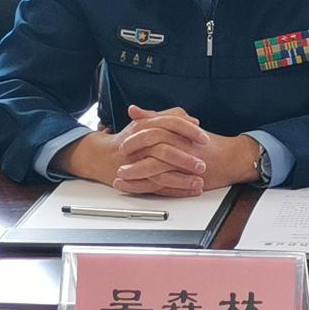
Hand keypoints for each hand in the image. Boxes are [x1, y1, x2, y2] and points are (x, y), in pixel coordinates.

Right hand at [53, 105, 210, 196]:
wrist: (104, 156)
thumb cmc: (131, 138)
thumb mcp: (149, 122)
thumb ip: (171, 117)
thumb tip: (193, 120)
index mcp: (145, 126)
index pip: (170, 124)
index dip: (189, 131)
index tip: (204, 138)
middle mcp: (139, 144)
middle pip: (164, 150)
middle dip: (185, 159)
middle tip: (203, 164)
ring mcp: (136, 164)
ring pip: (160, 172)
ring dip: (181, 179)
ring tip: (198, 182)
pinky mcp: (136, 181)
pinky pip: (156, 188)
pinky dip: (174, 191)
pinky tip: (189, 191)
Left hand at [114, 109, 261, 194]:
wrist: (232, 158)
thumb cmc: (207, 143)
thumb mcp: (182, 125)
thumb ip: (157, 117)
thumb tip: (133, 109)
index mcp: (178, 129)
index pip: (152, 128)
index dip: (135, 134)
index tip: (122, 139)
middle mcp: (181, 143)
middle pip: (151, 144)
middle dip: (133, 150)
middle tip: (120, 154)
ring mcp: (184, 161)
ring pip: (154, 165)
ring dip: (134, 170)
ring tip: (121, 174)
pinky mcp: (186, 178)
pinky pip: (161, 183)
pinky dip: (142, 186)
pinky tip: (131, 187)